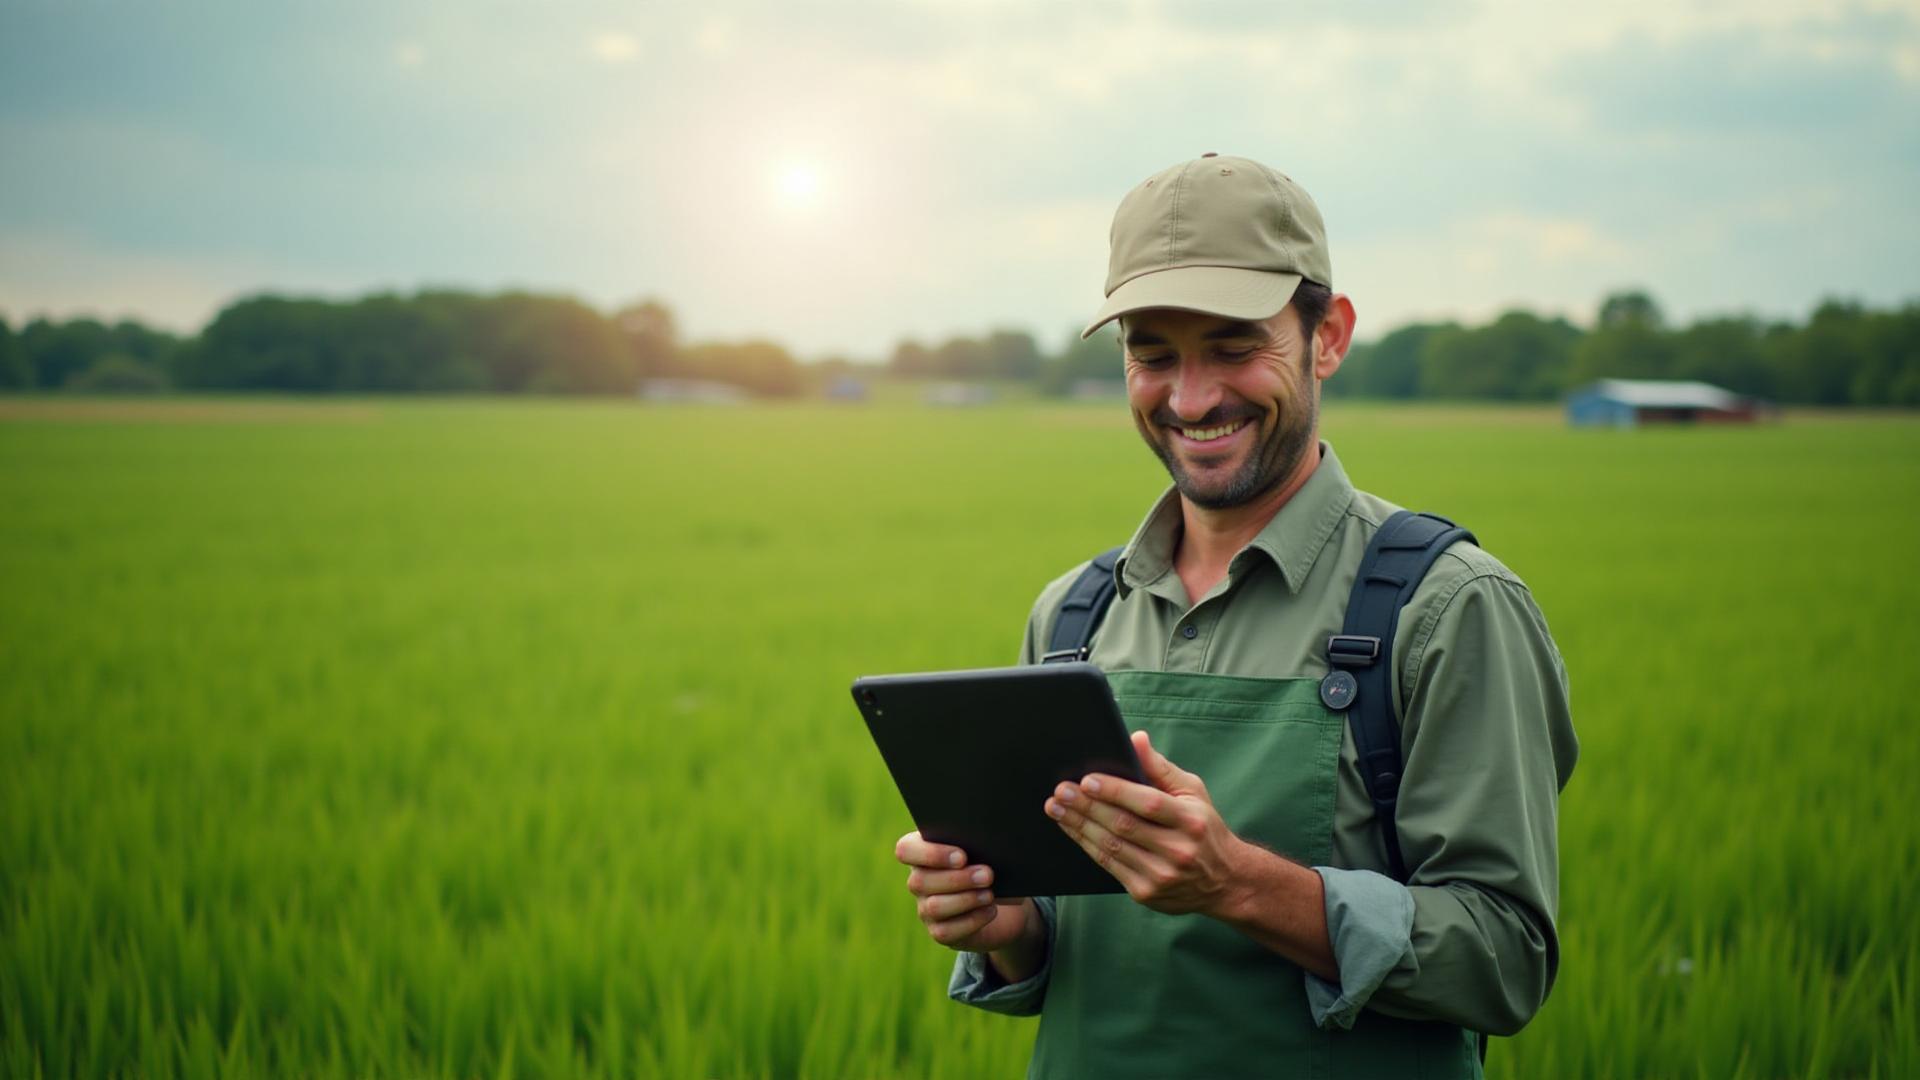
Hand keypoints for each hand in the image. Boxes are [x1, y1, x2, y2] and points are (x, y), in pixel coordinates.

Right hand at [895, 831, 1033, 953]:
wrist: (1004, 901)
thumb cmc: (993, 865)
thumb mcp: (988, 851)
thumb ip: (981, 845)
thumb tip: (989, 849)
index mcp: (922, 851)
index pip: (905, 850)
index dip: (931, 854)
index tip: (962, 857)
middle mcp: (918, 880)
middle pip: (920, 880)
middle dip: (957, 878)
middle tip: (987, 874)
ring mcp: (925, 908)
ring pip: (933, 907)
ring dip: (966, 899)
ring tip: (990, 893)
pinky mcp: (939, 932)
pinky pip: (946, 931)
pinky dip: (972, 920)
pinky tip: (990, 910)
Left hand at [1046, 729, 1249, 914]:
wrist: (1225, 883)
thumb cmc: (1204, 829)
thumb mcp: (1193, 793)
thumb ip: (1161, 767)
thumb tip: (1134, 738)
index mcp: (1190, 821)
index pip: (1148, 803)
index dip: (1115, 791)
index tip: (1087, 780)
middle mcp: (1178, 850)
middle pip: (1122, 825)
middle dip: (1087, 806)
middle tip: (1061, 791)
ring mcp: (1161, 875)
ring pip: (1110, 847)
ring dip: (1078, 825)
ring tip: (1056, 808)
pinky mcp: (1146, 893)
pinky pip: (1108, 866)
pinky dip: (1086, 845)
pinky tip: (1072, 829)